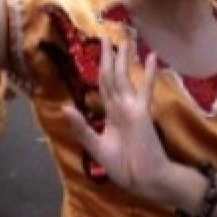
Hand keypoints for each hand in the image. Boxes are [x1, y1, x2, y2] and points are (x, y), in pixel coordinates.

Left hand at [62, 40, 174, 202]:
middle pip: (112, 76)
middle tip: (107, 37)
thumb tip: (65, 107)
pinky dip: (148, 73)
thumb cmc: (124, 167)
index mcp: (111, 114)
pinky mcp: (141, 112)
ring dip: (123, 58)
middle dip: (109, 57)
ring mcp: (132, 107)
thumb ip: (82, 127)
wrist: (144, 180)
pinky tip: (151, 56)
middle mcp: (121, 106)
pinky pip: (143, 88)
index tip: (99, 53)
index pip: (104, 85)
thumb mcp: (96, 147)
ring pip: (123, 77)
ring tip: (124, 39)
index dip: (100, 68)